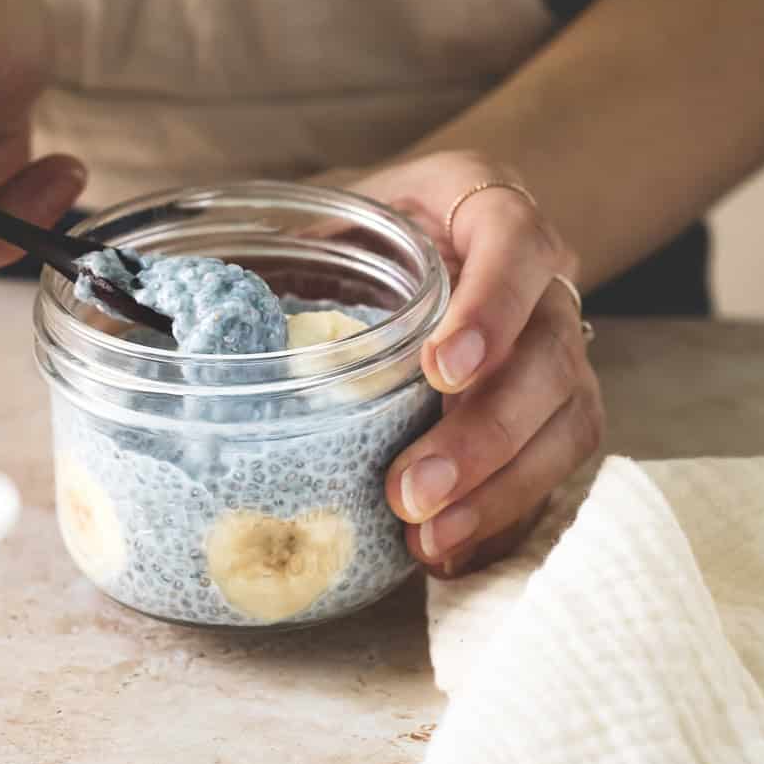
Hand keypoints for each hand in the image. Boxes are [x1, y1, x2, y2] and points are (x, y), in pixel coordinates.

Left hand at [332, 151, 603, 577]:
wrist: (450, 235)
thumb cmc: (386, 228)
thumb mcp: (344, 211)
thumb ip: (298, 247)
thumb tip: (197, 301)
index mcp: (492, 212)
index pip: (516, 246)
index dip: (489, 310)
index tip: (440, 370)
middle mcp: (546, 284)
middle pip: (547, 357)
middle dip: (484, 433)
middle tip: (412, 490)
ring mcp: (562, 353)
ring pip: (566, 422)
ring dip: (500, 490)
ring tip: (429, 538)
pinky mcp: (560, 413)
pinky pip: (554, 469)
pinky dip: (504, 517)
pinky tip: (449, 552)